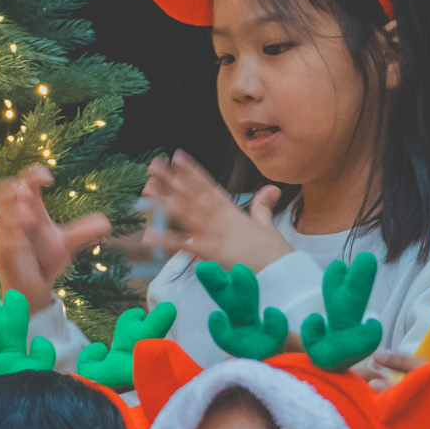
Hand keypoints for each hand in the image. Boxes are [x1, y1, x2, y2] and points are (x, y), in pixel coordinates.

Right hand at [0, 165, 112, 312]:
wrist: (37, 287)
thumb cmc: (47, 261)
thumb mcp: (68, 244)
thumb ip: (84, 231)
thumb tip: (107, 223)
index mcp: (31, 210)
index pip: (25, 181)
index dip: (34, 173)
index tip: (50, 180)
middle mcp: (15, 219)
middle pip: (5, 189)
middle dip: (16, 190)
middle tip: (31, 197)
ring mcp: (6, 235)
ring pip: (0, 214)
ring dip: (15, 213)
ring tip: (31, 219)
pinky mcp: (1, 253)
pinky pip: (2, 240)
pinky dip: (12, 237)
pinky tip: (23, 241)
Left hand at [143, 151, 290, 271]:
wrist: (281, 271)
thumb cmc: (274, 251)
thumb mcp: (267, 225)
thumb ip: (263, 206)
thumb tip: (272, 189)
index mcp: (232, 212)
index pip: (209, 186)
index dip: (193, 171)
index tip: (177, 157)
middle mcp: (221, 218)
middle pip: (193, 195)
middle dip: (172, 180)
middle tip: (153, 166)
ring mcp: (215, 234)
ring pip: (187, 213)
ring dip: (166, 201)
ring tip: (148, 189)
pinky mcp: (212, 252)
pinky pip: (185, 246)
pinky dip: (166, 241)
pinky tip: (149, 235)